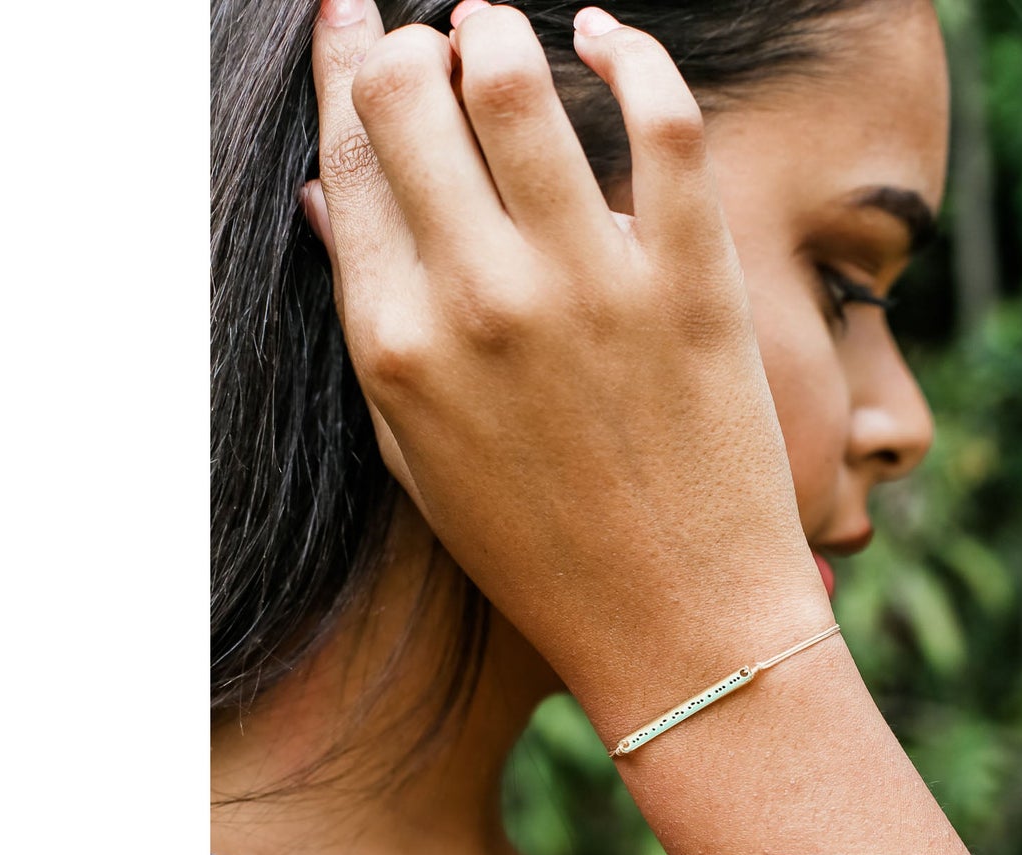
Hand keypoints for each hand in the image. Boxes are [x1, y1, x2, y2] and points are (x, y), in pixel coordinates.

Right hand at [307, 0, 829, 705]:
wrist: (680, 627)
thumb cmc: (545, 554)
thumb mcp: (421, 456)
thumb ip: (373, 320)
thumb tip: (328, 194)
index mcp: (398, 345)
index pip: (343, 154)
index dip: (338, 65)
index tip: (349, 20)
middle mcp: (479, 302)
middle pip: (407, 93)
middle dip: (408, 43)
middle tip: (433, 42)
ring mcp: (589, 287)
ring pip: (515, 75)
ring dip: (496, 27)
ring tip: (501, 30)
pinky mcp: (693, 284)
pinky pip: (662, 119)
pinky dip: (630, 52)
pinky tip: (608, 38)